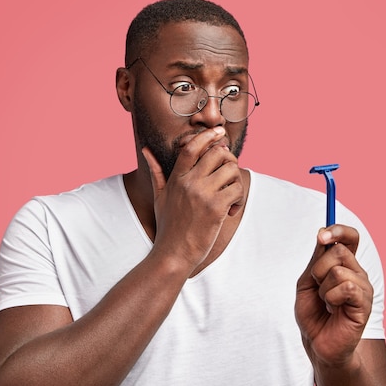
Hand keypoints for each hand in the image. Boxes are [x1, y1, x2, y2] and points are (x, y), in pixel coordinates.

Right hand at [142, 127, 243, 271]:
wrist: (173, 254)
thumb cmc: (167, 226)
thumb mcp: (158, 196)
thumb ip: (156, 172)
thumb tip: (146, 150)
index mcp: (176, 178)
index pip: (191, 147)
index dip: (207, 136)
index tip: (219, 131)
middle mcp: (189, 183)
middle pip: (217, 154)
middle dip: (229, 160)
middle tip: (229, 175)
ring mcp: (202, 195)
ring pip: (232, 170)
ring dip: (236, 182)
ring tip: (230, 197)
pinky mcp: (215, 208)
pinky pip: (237, 189)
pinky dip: (239, 198)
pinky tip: (231, 210)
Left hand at [295, 225, 372, 367]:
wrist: (317, 343)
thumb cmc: (313, 313)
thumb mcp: (307, 282)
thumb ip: (315, 259)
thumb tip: (323, 235)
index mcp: (345, 265)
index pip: (350, 237)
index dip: (338, 230)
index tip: (322, 236)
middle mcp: (357, 272)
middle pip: (339, 251)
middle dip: (318, 269)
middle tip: (317, 287)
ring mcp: (363, 287)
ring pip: (339, 271)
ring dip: (323, 288)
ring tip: (327, 303)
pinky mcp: (365, 303)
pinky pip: (346, 287)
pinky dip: (332, 298)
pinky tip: (334, 309)